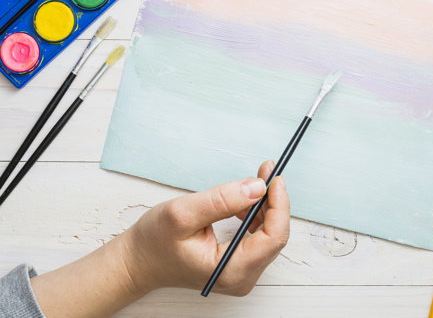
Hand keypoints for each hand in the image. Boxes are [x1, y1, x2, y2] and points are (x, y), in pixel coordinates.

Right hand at [122, 160, 289, 295]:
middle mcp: (241, 277)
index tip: (274, 178)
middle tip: (265, 170)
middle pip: (274, 236)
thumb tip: (257, 187)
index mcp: (230, 271)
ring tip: (255, 180)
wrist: (139, 261)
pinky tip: (245, 201)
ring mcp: (241, 273)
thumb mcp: (183, 214)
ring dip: (266, 205)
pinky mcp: (239, 264)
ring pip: (269, 235)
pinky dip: (256, 214)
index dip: (279, 205)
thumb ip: (222, 201)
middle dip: (274, 201)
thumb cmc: (154, 242)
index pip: (272, 237)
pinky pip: (259, 237)